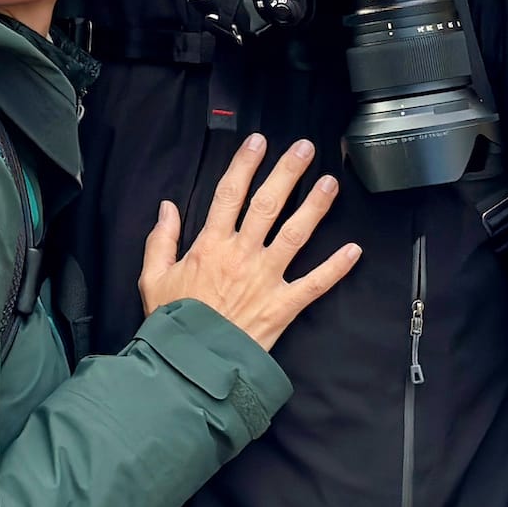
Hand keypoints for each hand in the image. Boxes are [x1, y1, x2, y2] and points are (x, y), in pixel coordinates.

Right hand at [137, 135, 360, 352]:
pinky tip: (354, 250)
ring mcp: (266, 279)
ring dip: (315, 206)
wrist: (193, 364)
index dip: (245, 164)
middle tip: (305, 148)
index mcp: (210, 246)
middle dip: (287, 172)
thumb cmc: (174, 323)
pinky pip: (314, 283)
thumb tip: (167, 208)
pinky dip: (336, 267)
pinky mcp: (283, 306)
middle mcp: (242, 255)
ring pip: (295, 234)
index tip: (258, 142)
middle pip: (268, 204)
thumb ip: (160, 240)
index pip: (230, 194)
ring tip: (330, 182)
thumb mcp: (153, 278)